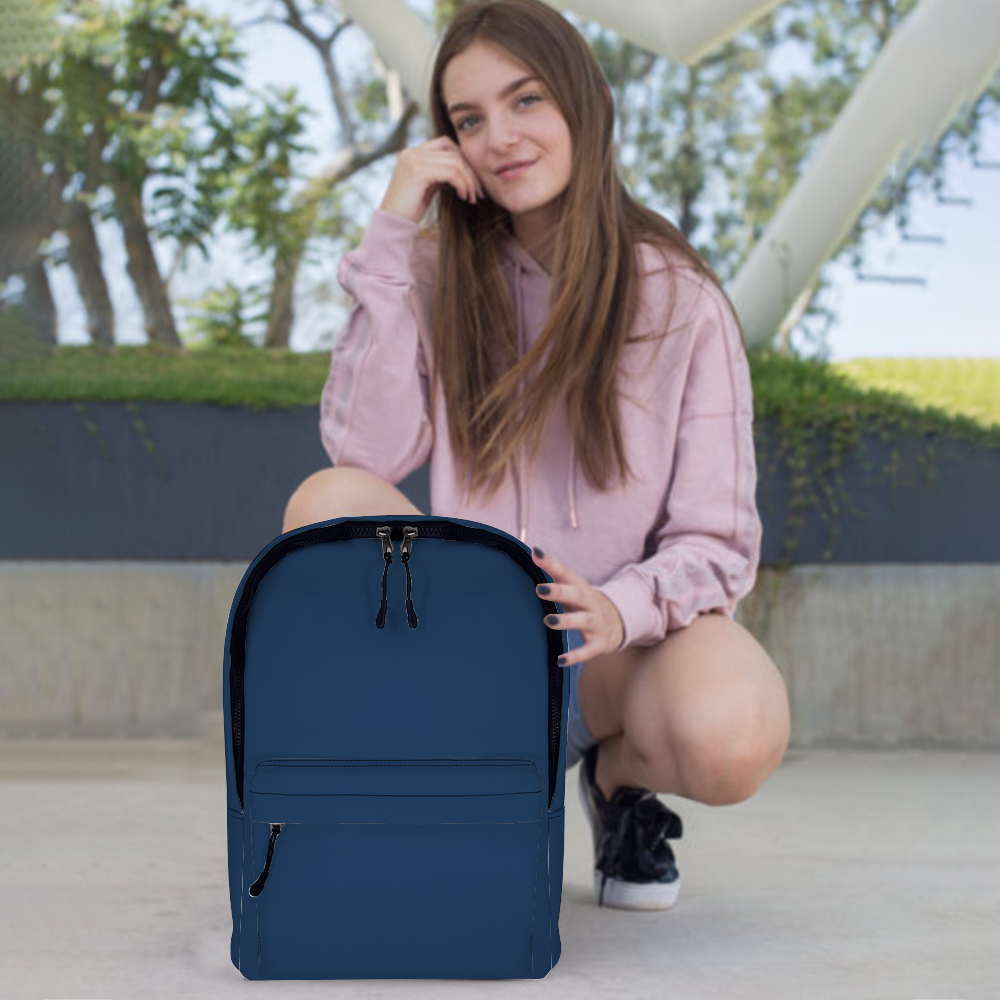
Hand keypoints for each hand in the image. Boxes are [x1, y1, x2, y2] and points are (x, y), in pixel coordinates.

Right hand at [379, 135, 485, 224]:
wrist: (392, 224)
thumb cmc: (410, 210)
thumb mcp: (427, 187)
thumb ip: (439, 173)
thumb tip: (461, 169)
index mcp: (412, 153)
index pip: (445, 144)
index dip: (463, 159)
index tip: (473, 180)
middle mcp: (411, 152)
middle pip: (453, 152)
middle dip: (470, 172)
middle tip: (479, 192)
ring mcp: (413, 160)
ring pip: (454, 162)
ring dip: (469, 180)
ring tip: (472, 197)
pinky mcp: (417, 172)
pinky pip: (450, 172)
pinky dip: (462, 184)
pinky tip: (463, 197)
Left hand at [531, 546, 625, 666]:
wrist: (619, 622)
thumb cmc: (584, 602)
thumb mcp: (573, 587)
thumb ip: (554, 572)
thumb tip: (531, 553)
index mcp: (580, 587)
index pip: (564, 572)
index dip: (550, 562)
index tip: (535, 553)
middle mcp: (589, 603)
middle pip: (576, 595)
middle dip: (559, 591)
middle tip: (539, 589)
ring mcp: (596, 623)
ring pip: (583, 621)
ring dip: (566, 621)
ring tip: (549, 621)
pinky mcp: (599, 643)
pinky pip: (587, 651)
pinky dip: (575, 656)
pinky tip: (560, 660)